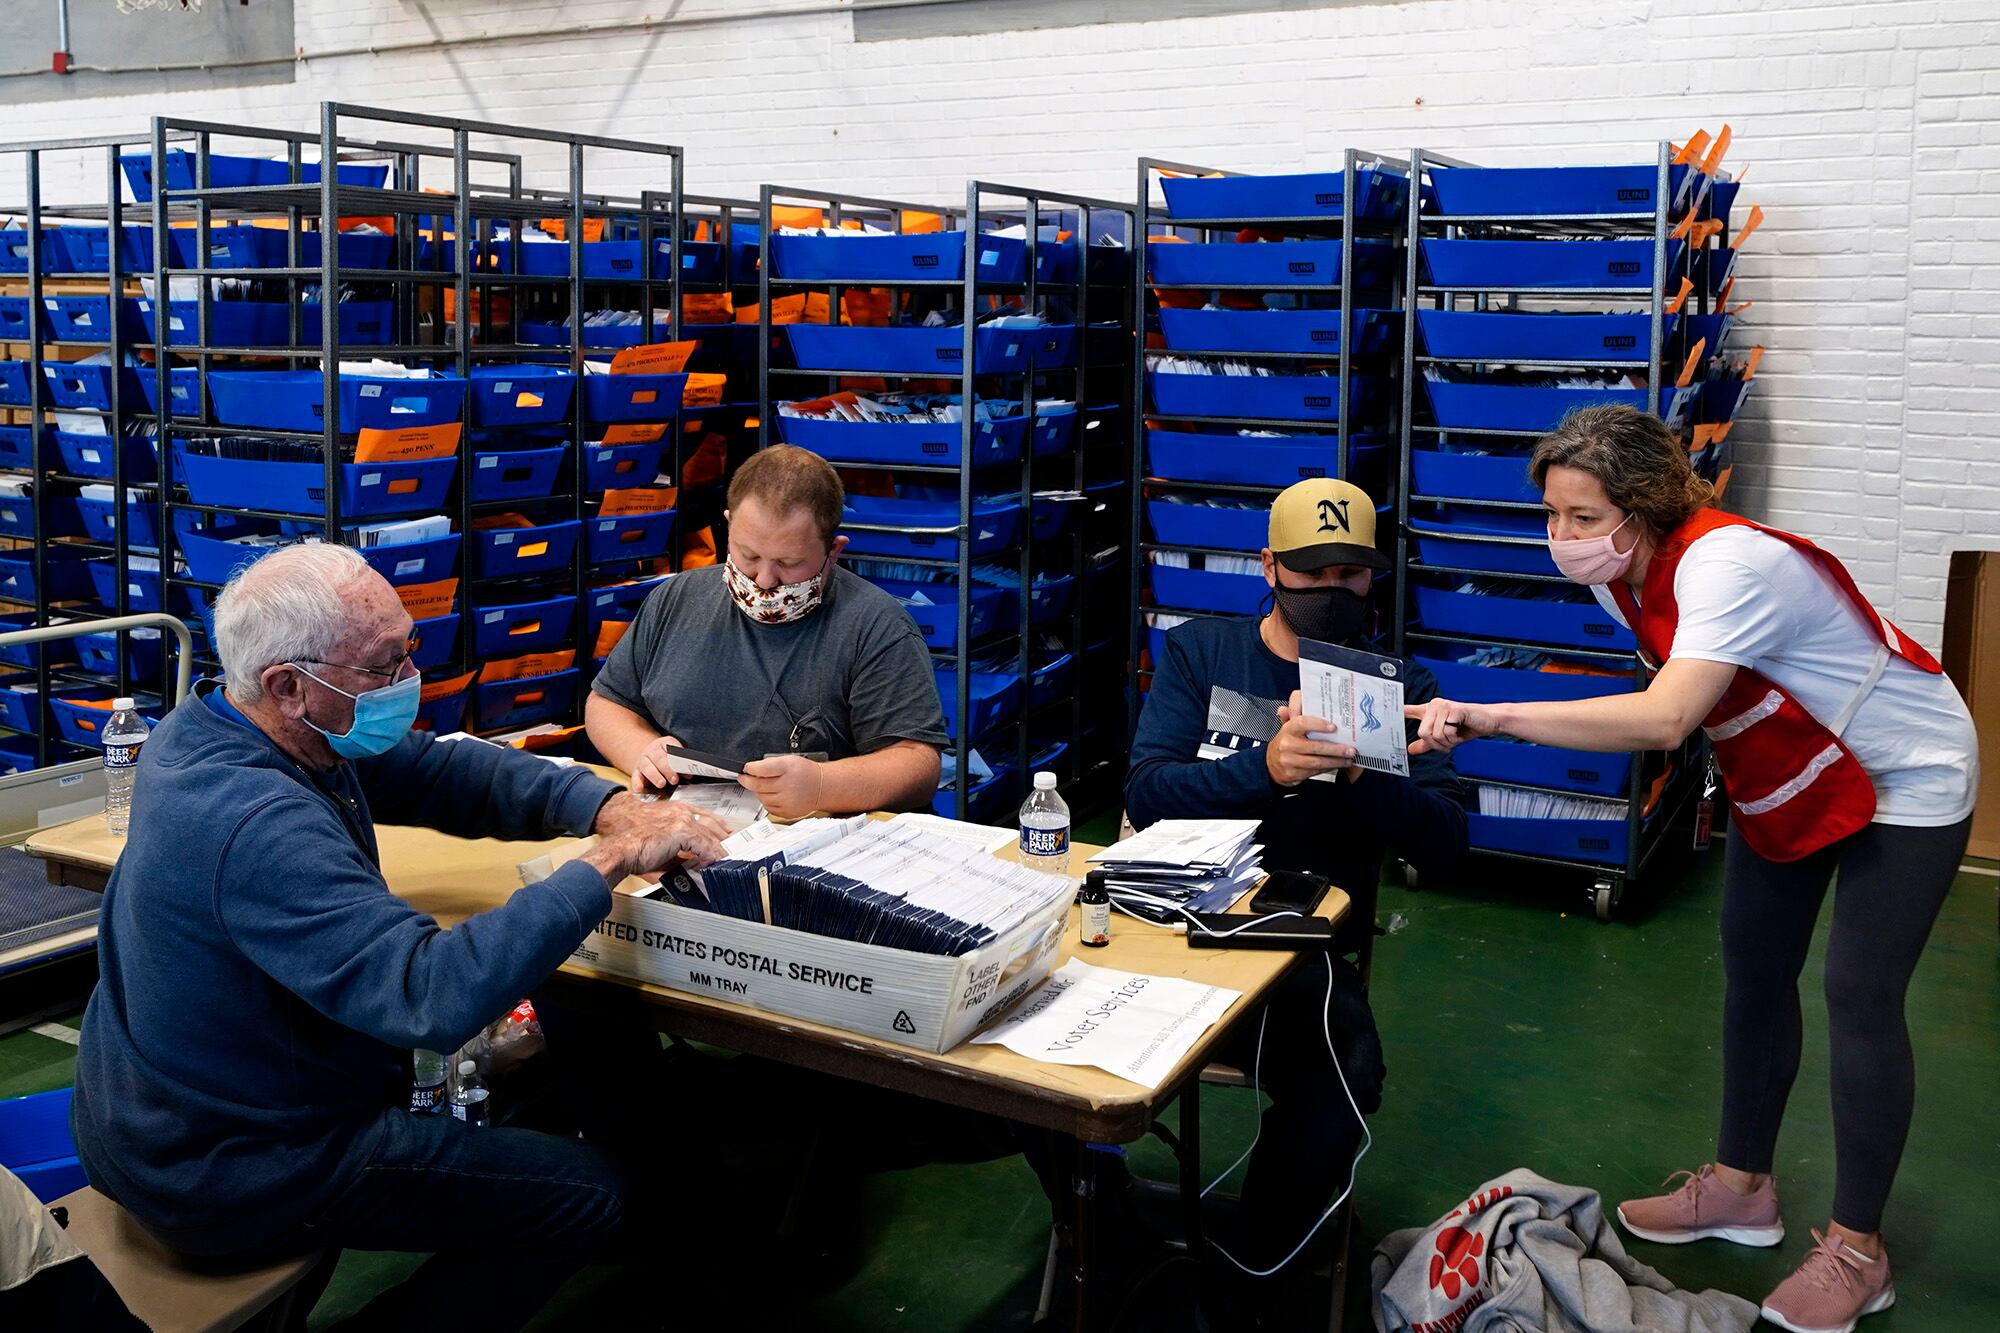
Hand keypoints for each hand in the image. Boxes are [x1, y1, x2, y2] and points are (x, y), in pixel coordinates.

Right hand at [580, 802, 727, 881]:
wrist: (618, 844)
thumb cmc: (631, 841)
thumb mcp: (661, 839)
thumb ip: (678, 846)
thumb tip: (693, 859)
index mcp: (675, 809)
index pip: (704, 814)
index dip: (717, 824)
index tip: (726, 831)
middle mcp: (680, 811)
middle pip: (711, 823)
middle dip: (723, 837)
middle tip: (730, 850)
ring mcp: (681, 820)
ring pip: (710, 834)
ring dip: (718, 849)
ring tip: (723, 859)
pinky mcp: (681, 831)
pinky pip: (704, 844)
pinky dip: (710, 855)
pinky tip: (713, 862)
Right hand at [631, 734, 685, 795]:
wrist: (650, 756)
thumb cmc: (667, 757)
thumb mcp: (675, 756)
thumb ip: (682, 764)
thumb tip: (689, 774)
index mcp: (664, 743)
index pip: (671, 749)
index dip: (678, 759)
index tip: (684, 768)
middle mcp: (652, 750)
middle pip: (659, 759)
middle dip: (667, 769)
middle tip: (675, 779)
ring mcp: (642, 760)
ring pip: (647, 767)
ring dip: (655, 776)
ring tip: (661, 784)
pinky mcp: (636, 771)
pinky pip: (635, 776)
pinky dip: (637, 783)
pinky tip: (639, 789)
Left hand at [738, 753, 823, 819]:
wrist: (823, 787)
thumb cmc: (806, 773)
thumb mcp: (789, 760)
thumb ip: (770, 764)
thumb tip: (752, 769)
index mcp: (788, 769)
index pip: (762, 769)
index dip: (750, 769)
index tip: (746, 768)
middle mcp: (788, 786)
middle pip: (758, 785)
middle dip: (747, 781)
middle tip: (744, 777)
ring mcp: (787, 801)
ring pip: (761, 797)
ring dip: (758, 791)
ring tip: (764, 786)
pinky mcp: (787, 812)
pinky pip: (768, 807)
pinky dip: (766, 801)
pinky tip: (772, 795)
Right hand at [1266, 689, 1358, 787]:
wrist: (1271, 765)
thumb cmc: (1285, 744)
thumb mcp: (1287, 727)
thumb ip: (1293, 715)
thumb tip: (1291, 703)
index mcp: (1288, 729)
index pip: (1302, 723)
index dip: (1318, 725)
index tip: (1333, 727)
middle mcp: (1287, 744)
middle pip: (1315, 746)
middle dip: (1335, 749)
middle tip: (1350, 749)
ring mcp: (1289, 760)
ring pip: (1317, 762)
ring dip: (1335, 761)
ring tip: (1348, 759)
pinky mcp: (1293, 774)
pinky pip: (1315, 771)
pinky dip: (1328, 769)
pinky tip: (1337, 765)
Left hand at [1403, 697, 1497, 755]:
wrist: (1487, 722)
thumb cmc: (1466, 728)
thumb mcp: (1444, 738)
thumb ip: (1427, 743)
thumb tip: (1410, 750)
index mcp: (1429, 710)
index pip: (1408, 709)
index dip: (1396, 712)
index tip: (1383, 712)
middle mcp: (1434, 705)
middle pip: (1422, 732)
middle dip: (1436, 743)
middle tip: (1448, 742)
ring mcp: (1443, 705)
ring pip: (1434, 733)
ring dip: (1447, 742)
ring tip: (1455, 736)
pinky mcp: (1453, 708)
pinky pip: (1445, 731)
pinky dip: (1454, 737)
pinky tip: (1460, 730)